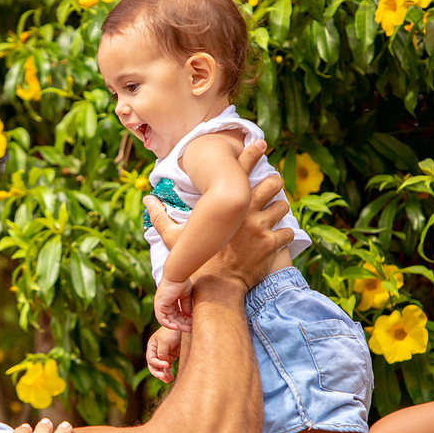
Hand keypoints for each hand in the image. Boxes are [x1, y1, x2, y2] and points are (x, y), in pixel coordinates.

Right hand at [146, 327, 182, 382]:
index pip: (151, 360)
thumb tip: (162, 363)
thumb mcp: (164, 341)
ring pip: (160, 369)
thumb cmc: (171, 332)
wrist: (182, 328)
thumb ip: (162, 352)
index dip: (158, 364)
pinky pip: (167, 369)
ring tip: (168, 380)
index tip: (166, 365)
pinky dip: (168, 373)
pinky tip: (171, 378)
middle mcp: (155, 352)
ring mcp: (163, 356)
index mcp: (151, 347)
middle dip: (158, 373)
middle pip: (153, 366)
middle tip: (163, 378)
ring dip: (163, 375)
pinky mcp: (170, 358)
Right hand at [147, 141, 292, 292]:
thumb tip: (146, 200)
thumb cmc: (196, 263)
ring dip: (279, 210)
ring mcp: (261, 228)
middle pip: (272, 183)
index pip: (242, 169)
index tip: (260, 144)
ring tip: (274, 214)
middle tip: (270, 189)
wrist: (216, 288)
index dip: (252, 152)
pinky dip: (283, 235)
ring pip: (283, 206)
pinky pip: (286, 232)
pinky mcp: (271, 245)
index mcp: (225, 206)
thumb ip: (160, 217)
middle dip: (273, 184)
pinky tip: (276, 239)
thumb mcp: (174, 238)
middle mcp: (246, 213)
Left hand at [154, 278, 192, 331]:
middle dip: (182, 325)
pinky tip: (176, 327)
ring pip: (168, 321)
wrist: (177, 276)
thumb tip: (188, 315)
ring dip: (177, 326)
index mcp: (170, 302)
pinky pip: (162, 319)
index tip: (192, 324)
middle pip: (173, 319)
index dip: (184, 320)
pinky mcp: (158, 306)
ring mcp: (160, 306)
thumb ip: (186, 306)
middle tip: (190, 329)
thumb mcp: (186, 296)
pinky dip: (168, 324)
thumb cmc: (181, 283)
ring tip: (185, 329)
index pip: (177, 315)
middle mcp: (164, 305)